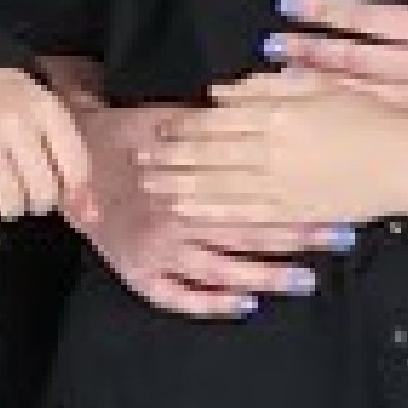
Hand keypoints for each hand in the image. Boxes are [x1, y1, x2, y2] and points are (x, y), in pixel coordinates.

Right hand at [0, 68, 93, 222]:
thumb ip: (73, 164)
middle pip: (44, 193)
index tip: (66, 188)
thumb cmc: (16, 108)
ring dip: (12, 207)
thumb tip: (93, 216)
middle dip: (41, 201)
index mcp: (45, 106)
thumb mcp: (49, 121)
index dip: (75, 189)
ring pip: (10, 203)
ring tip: (9, 192)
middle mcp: (13, 118)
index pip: (76, 166)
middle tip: (32, 189)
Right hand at [70, 100, 337, 315]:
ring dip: (265, 274)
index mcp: (187, 173)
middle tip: (337, 239)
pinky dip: (210, 303)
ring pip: (220, 267)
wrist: (70, 158)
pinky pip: (177, 297)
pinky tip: (243, 303)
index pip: (253, 190)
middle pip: (245, 229)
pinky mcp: (138, 273)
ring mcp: (157, 250)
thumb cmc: (127, 133)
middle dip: (295, 237)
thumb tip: (262, 104)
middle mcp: (176, 215)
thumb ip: (212, 123)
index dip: (295, 198)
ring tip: (305, 280)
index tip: (333, 203)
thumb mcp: (169, 116)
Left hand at [138, 71, 407, 228]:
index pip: (218, 118)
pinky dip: (210, 212)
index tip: (157, 125)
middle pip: (209, 153)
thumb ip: (269, 84)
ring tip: (152, 184)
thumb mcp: (320, 84)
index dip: (184, 124)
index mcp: (279, 111)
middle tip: (139, 157)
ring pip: (217, 186)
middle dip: (171, 157)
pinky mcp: (291, 212)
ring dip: (180, 185)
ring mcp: (280, 185)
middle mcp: (273, 148)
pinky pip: (242, 215)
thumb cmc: (369, 114)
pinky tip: (188, 211)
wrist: (407, 162)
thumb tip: (222, 90)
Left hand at [264, 0, 407, 164]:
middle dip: (309, 54)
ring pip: (371, 97)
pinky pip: (397, 121)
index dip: (327, 12)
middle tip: (268, 50)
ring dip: (325, 88)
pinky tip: (336, 113)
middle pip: (359, 61)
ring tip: (286, 81)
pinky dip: (361, 115)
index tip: (290, 6)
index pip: (371, 17)